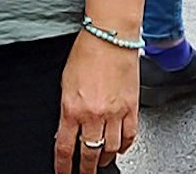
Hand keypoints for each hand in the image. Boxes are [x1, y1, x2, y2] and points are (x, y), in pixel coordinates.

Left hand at [54, 32, 138, 171]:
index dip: (63, 167)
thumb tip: (66, 130)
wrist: (110, 35)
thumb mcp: (65, 83)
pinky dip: (124, 147)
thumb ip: (67, 109)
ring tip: (100, 161)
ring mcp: (115, 113)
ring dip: (104, 159)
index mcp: (72, 108)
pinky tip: (120, 148)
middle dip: (85, 170)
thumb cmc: (86, 52)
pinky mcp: (132, 108)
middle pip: (89, 154)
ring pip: (111, 149)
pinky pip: (130, 137)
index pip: (65, 148)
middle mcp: (94, 114)